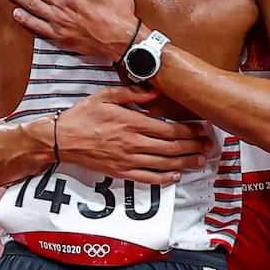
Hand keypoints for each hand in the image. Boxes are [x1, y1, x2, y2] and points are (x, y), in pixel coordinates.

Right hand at [45, 88, 211, 184]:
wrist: (60, 139)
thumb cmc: (83, 115)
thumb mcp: (106, 95)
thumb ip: (132, 93)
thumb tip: (155, 91)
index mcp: (132, 122)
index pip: (169, 128)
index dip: (190, 130)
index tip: (203, 128)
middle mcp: (133, 142)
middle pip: (171, 147)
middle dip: (193, 146)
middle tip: (209, 146)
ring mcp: (127, 159)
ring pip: (163, 163)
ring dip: (184, 163)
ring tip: (200, 161)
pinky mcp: (119, 171)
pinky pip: (146, 177)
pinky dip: (163, 178)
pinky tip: (175, 176)